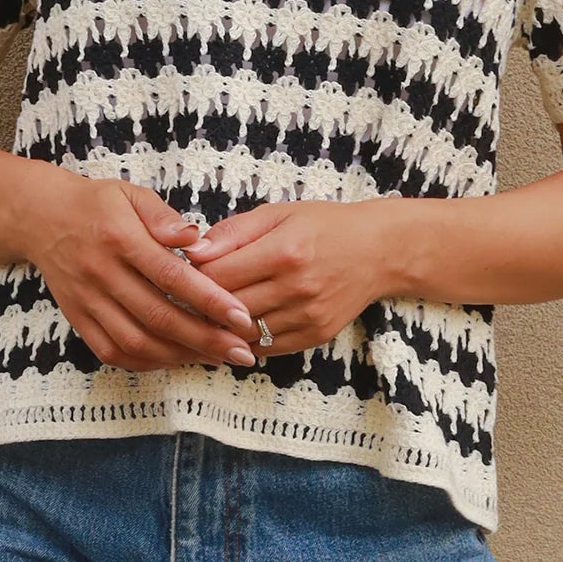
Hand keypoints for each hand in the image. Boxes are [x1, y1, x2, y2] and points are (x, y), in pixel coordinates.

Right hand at [20, 171, 259, 371]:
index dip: (209, 299)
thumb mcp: (131, 194)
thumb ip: (163, 216)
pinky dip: (146, 362)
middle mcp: (101, 273)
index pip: (171, 276)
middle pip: (158, 316)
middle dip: (204, 339)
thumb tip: (196, 237)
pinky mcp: (77, 319)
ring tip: (216, 358)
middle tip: (242, 351)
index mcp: (120, 238)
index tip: (242, 317)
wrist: (41, 219)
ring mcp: (87, 300)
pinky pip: (112, 352)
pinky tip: (175, 359)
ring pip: (136, 341)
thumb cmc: (97, 205)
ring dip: (180, 356)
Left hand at [178, 200, 390, 355]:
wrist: (378, 251)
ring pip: (243, 333)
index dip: (193, 276)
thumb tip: (191, 252)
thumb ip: (233, 232)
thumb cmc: (324, 226)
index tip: (184, 271)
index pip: (217, 276)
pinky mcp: (315, 335)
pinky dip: (245, 340)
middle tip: (187, 296)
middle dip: (202, 303)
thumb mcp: (278, 214)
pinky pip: (266, 348)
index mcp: (284, 251)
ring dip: (221, 326)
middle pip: (227, 308)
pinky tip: (236, 326)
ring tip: (208, 313)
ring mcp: (307, 315)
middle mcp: (297, 287)